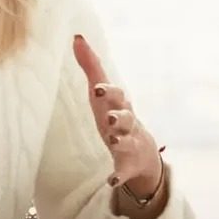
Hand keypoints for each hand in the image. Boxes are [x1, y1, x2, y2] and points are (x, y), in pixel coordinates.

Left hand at [72, 34, 162, 192]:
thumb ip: (90, 65)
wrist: (141, 151)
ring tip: (112, 140)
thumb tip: (76, 36)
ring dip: (120, 140)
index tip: (97, 88)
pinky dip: (118, 176)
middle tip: (109, 116)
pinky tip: (110, 181)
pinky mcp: (126, 164)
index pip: (115, 93)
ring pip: (127, 140)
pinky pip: (123, 171)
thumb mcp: (102, 91)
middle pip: (126, 115)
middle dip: (118, 114)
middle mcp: (126, 122)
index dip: (107, 90)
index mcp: (117, 104)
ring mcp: (129, 142)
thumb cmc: (115, 113)